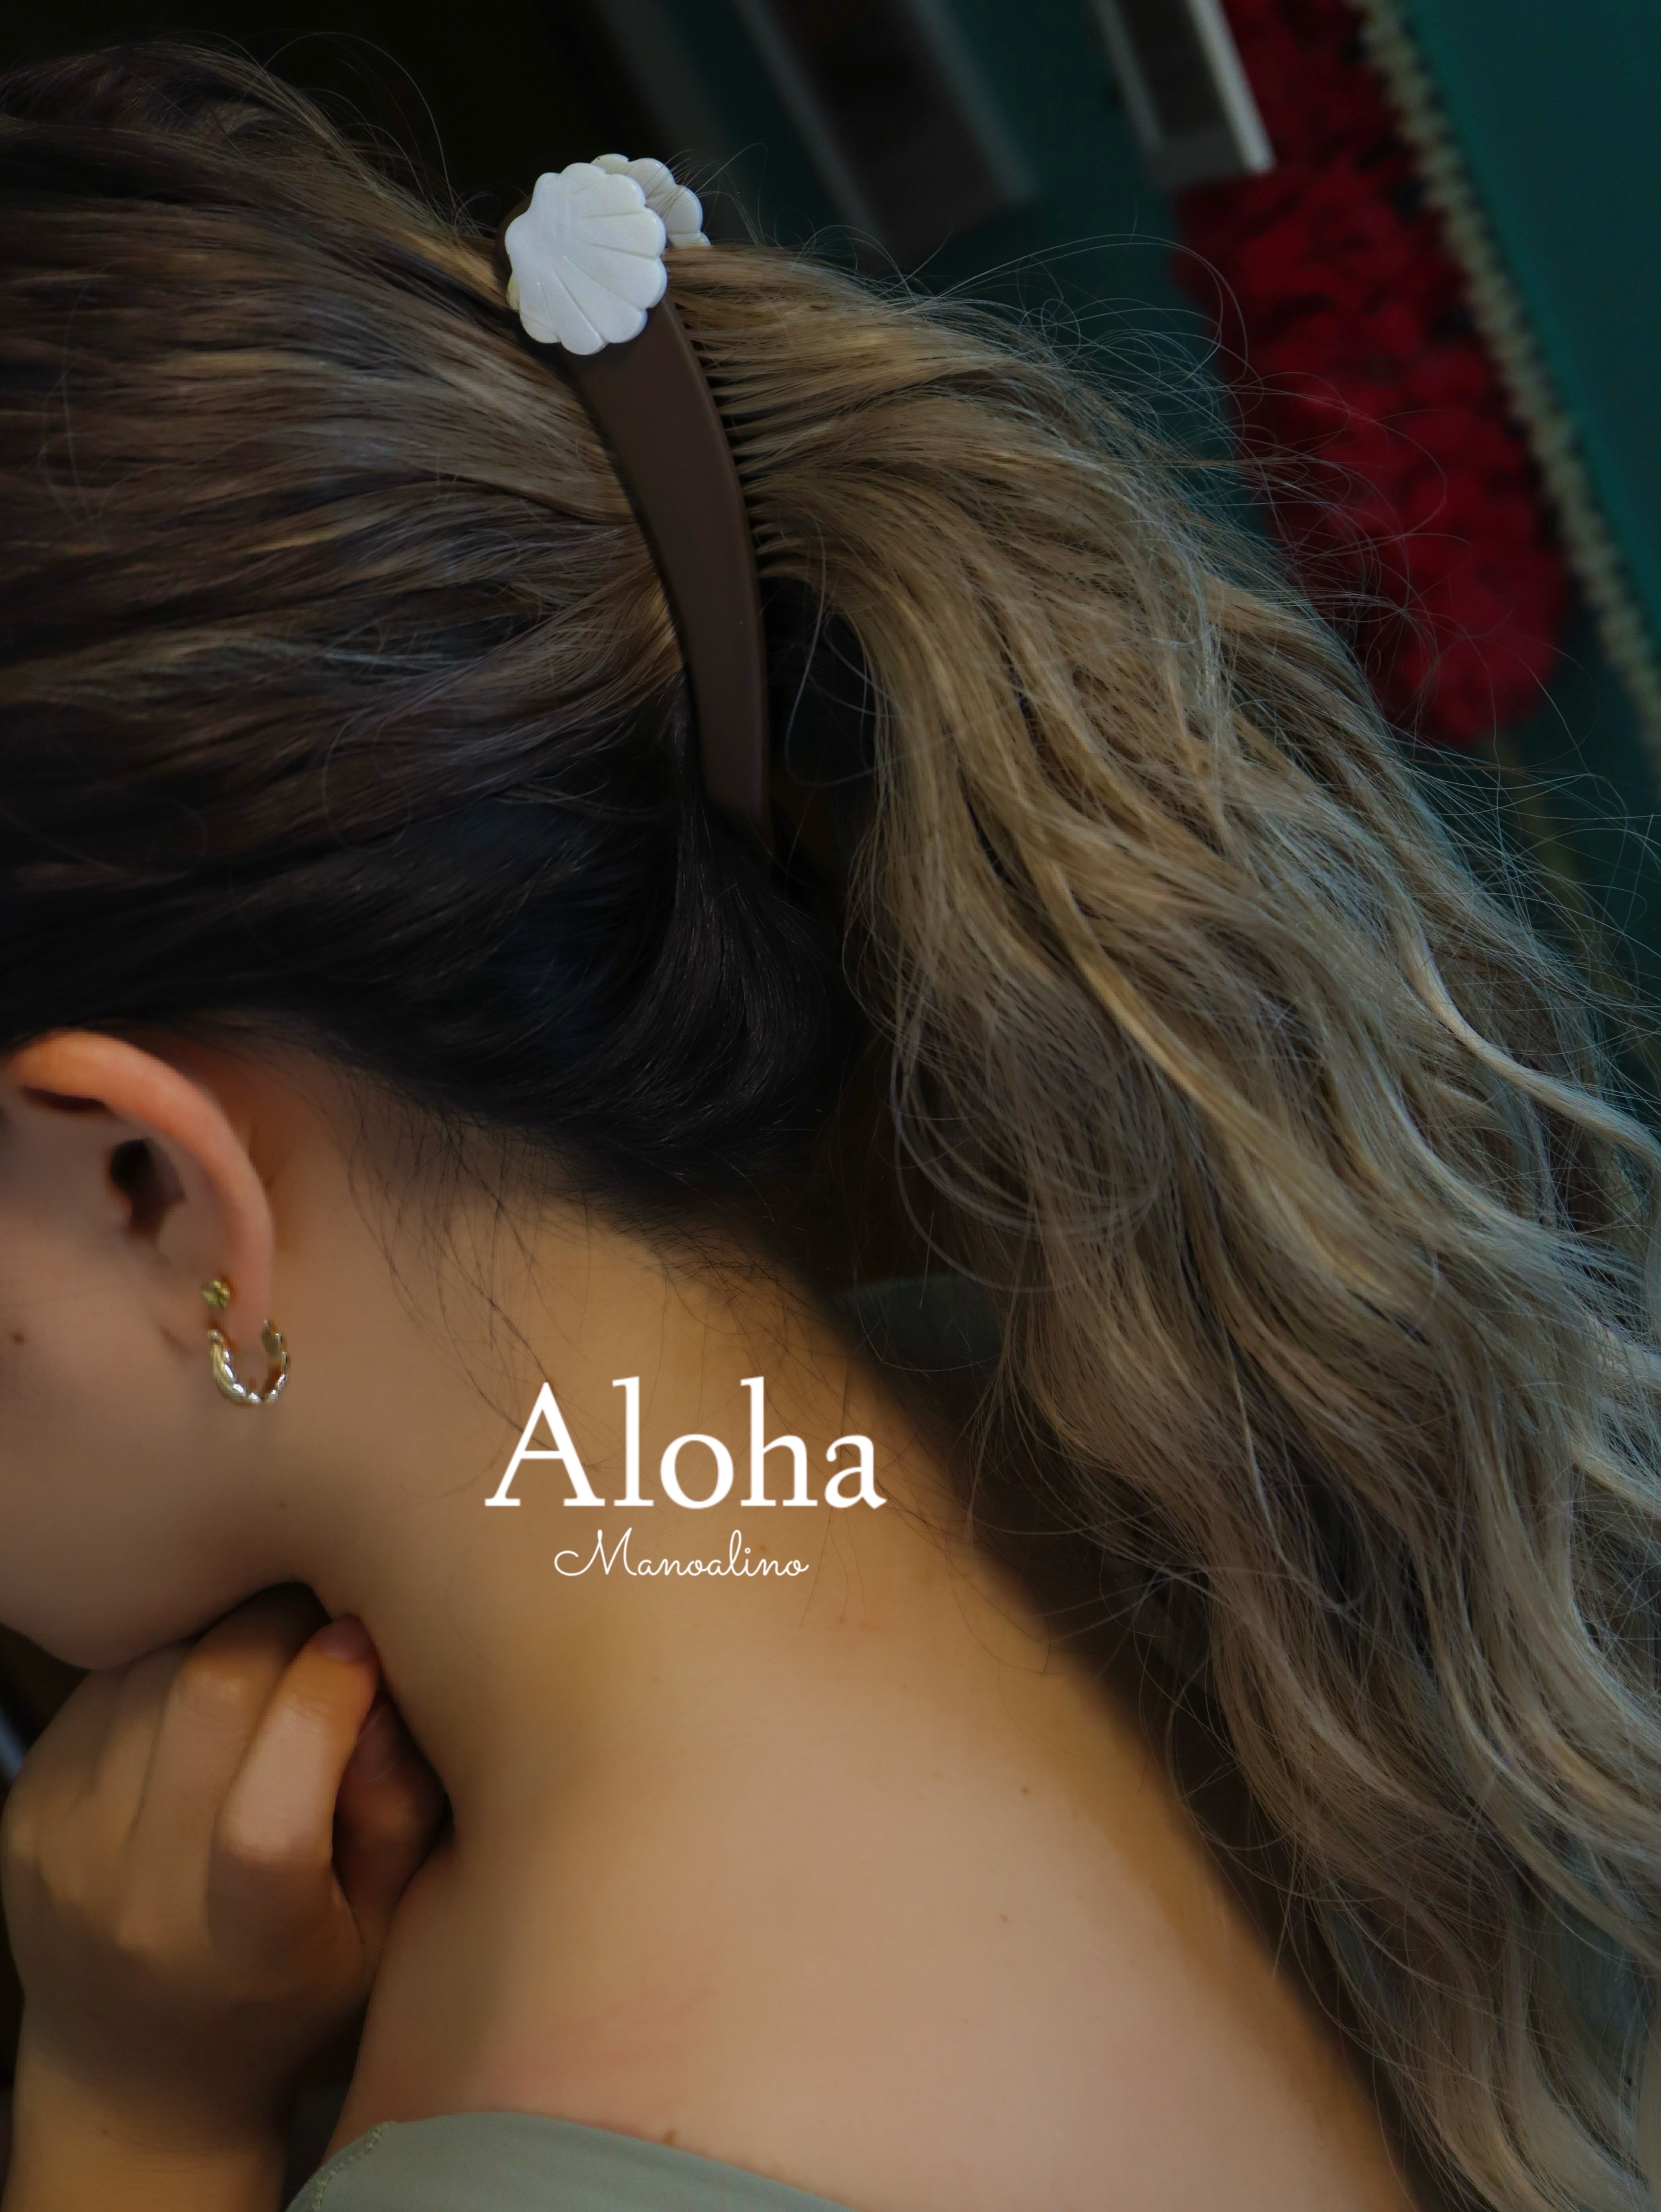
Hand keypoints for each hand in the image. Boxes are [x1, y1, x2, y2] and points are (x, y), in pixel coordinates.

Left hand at [0, 1588, 443, 2211]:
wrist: (134, 2073)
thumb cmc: (292, 1990)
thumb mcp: (386, 1928)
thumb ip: (400, 1812)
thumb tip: (376, 1680)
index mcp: (243, 1948)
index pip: (269, 1817)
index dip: (326, 1703)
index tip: (366, 1645)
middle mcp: (138, 1903)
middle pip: (206, 1702)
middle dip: (281, 1629)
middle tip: (323, 1623)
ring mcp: (65, 1851)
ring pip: (153, 1670)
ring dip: (222, 1636)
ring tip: (268, 1655)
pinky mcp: (27, 1807)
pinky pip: (106, 1682)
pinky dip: (166, 1659)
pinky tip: (203, 1694)